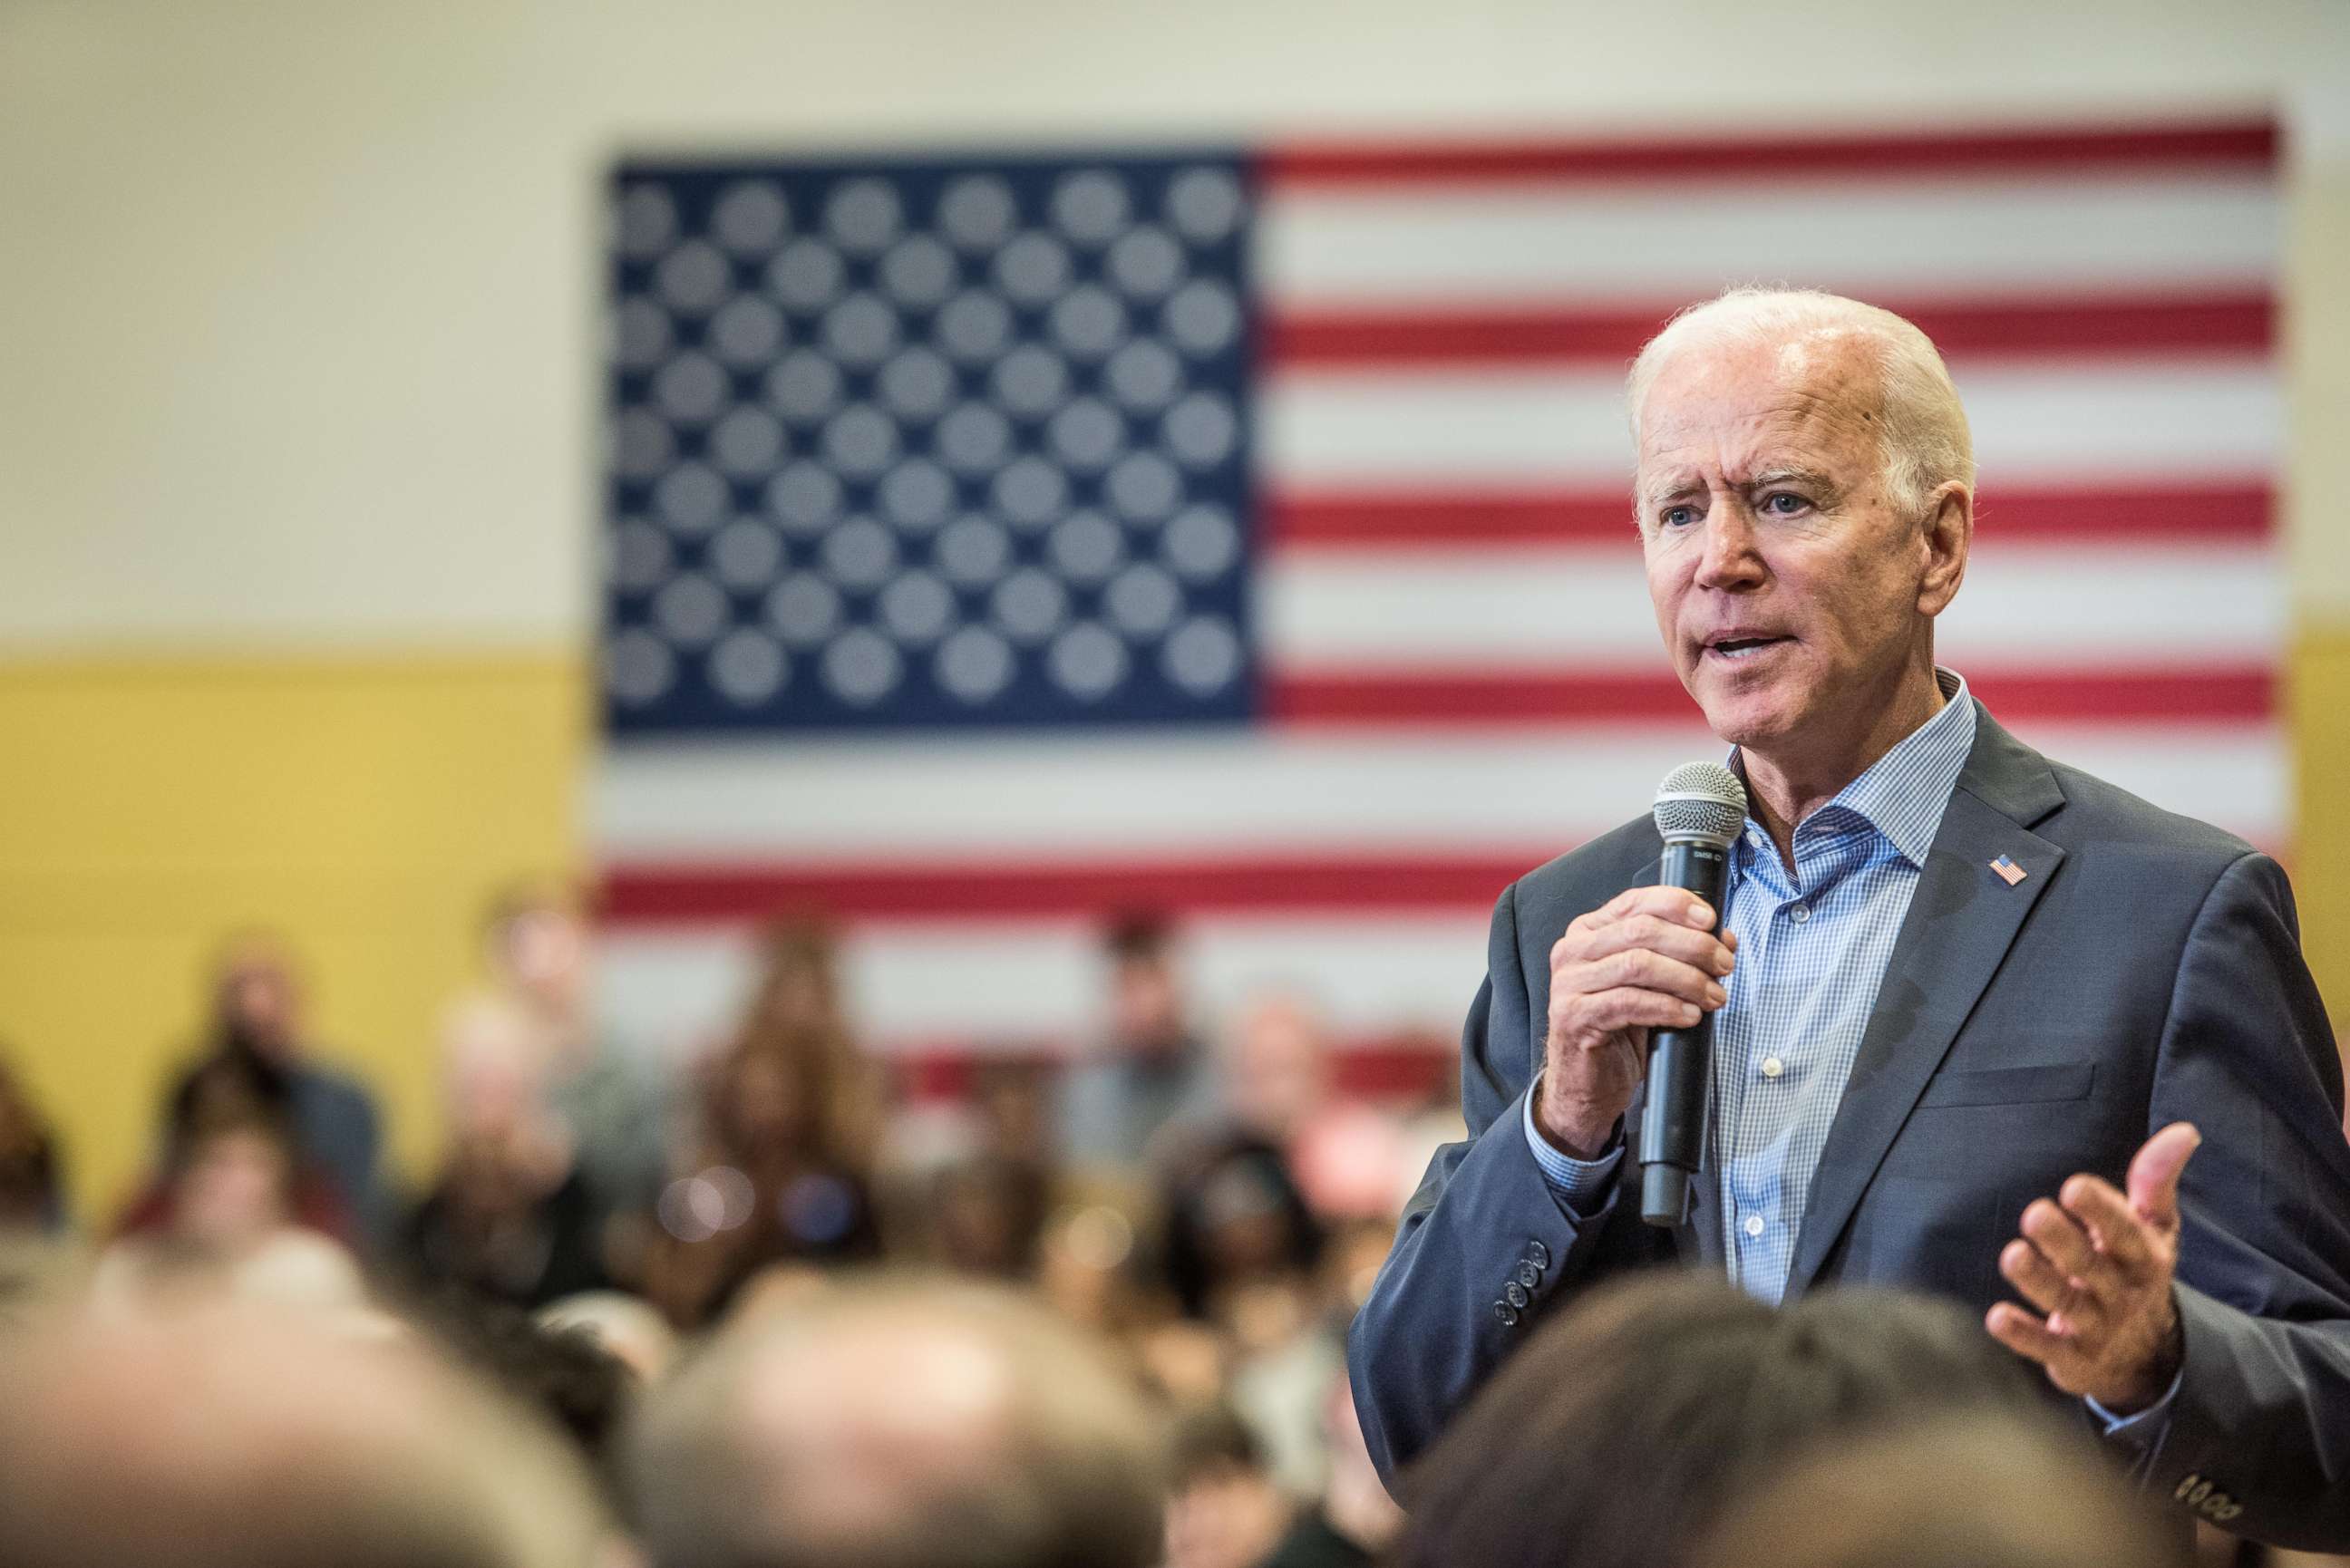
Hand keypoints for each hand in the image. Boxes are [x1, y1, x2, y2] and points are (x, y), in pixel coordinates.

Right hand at [1538, 886, 1734, 1158]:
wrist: (1586, 1082)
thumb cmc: (1618, 1028)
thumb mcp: (1645, 983)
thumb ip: (1672, 955)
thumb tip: (1721, 939)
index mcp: (1589, 931)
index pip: (1636, 902)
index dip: (1677, 905)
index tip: (1711, 921)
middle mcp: (1574, 951)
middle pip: (1642, 931)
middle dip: (1693, 945)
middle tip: (1724, 964)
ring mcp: (1569, 983)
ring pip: (1639, 964)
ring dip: (1687, 979)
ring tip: (1714, 995)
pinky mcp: (1574, 1016)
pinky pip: (1629, 1002)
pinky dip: (1668, 1007)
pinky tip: (1690, 1016)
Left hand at [1986, 1121, 2200, 1412]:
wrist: (2145, 1355)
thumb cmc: (2135, 1272)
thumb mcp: (2155, 1230)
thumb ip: (2156, 1182)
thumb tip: (2183, 1131)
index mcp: (2142, 1256)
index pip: (2126, 1233)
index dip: (2103, 1212)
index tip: (2075, 1186)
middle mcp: (2120, 1292)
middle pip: (2090, 1267)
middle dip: (2063, 1242)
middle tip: (2034, 1215)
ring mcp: (2096, 1327)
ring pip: (2066, 1304)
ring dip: (2038, 1281)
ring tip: (2012, 1255)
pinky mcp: (2071, 1357)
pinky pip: (2045, 1348)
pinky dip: (2023, 1335)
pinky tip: (1996, 1317)